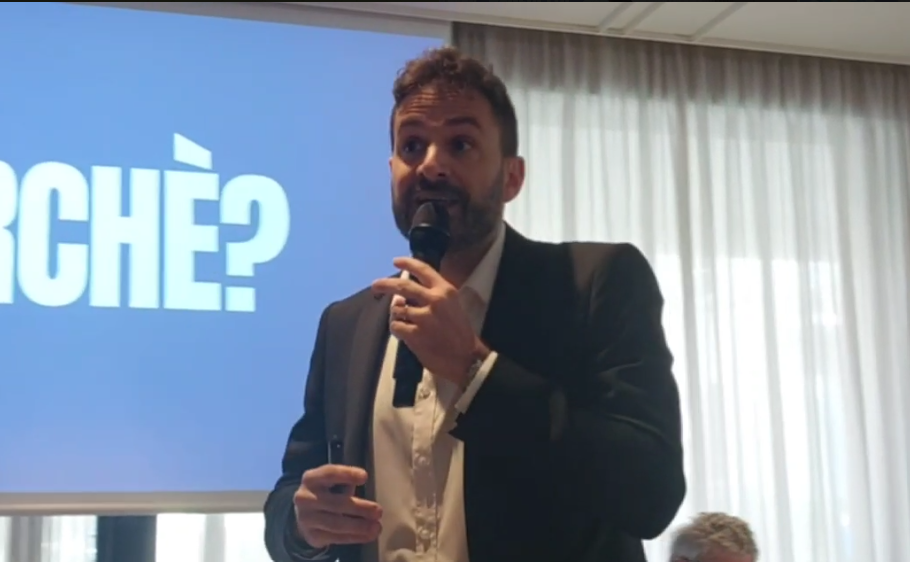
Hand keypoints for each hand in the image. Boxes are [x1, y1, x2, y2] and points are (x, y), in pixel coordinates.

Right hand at [294, 465, 382, 548]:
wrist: (304, 514)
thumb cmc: (325, 493)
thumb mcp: (330, 482)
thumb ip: (346, 483)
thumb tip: (369, 498)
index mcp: (311, 479)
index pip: (329, 473)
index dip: (346, 474)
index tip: (365, 477)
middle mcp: (305, 498)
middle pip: (335, 503)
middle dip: (360, 508)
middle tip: (378, 511)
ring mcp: (306, 519)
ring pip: (336, 524)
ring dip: (359, 526)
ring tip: (377, 527)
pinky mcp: (311, 536)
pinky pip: (336, 538)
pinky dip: (355, 537)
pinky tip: (368, 535)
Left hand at [371, 257, 487, 387]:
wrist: (466, 358)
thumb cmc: (460, 332)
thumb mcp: (452, 306)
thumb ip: (431, 296)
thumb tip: (403, 294)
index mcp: (445, 291)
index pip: (423, 270)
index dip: (407, 263)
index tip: (396, 262)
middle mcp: (434, 300)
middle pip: (402, 286)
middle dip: (385, 284)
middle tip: (376, 285)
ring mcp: (423, 318)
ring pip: (397, 309)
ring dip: (397, 315)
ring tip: (406, 322)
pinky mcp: (415, 334)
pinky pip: (396, 326)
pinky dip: (398, 329)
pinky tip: (406, 334)